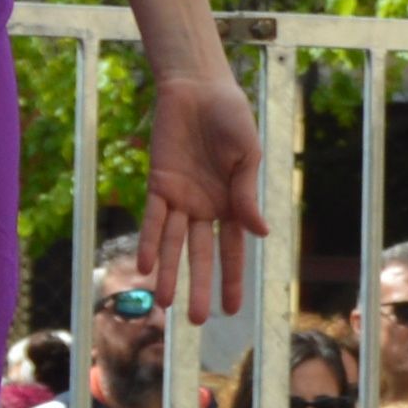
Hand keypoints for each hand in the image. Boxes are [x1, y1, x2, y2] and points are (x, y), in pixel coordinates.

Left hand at [143, 54, 270, 337]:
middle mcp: (204, 207)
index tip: (232, 310)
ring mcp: (180, 197)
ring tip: (165, 303)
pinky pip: (152, 218)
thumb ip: (246, 195)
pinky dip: (150, 241)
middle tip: (197, 320)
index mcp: (231, 203)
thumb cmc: (230, 118)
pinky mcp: (157, 184)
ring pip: (173, 243)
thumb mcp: (247, 156)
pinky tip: (147, 265)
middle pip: (200, 254)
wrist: (198, 88)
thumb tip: (260, 234)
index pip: (232, 250)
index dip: (232, 279)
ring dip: (169, 271)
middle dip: (199, 286)